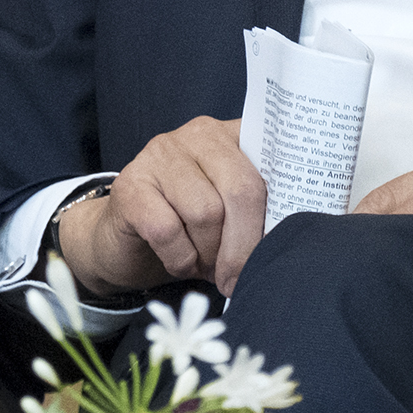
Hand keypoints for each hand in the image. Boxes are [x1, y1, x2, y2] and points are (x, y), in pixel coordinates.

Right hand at [52, 117, 266, 299]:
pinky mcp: (130, 184)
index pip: (274, 162)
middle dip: (244, 245)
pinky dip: (180, 259)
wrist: (124, 239)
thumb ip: (260, 213)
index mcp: (234, 136)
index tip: (284, 246)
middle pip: (242, 190)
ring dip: (209, 253)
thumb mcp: (232, 214)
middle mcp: (199, 135)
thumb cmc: (188, 228)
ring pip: (206, 212)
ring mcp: (160, 155)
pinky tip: (179, 261)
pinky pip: (167, 230)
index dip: (284, 208)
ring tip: (205, 265)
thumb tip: (288, 245)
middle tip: (238, 277)